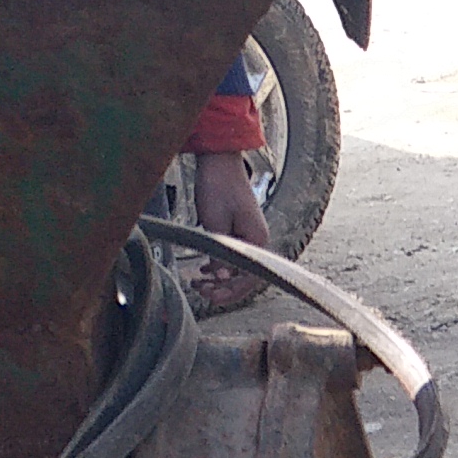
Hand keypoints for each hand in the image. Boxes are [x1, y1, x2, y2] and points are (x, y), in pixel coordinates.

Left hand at [188, 151, 270, 308]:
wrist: (219, 161)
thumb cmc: (218, 187)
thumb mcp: (215, 223)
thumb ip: (219, 253)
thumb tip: (222, 279)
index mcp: (257, 240)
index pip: (250, 278)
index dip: (231, 291)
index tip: (211, 296)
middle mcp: (258, 241)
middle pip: (246, 276)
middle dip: (224, 288)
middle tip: (201, 291)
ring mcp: (250, 235)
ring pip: (238, 267)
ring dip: (220, 278)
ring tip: (199, 282)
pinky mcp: (240, 229)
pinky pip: (234, 256)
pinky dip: (220, 265)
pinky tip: (205, 269)